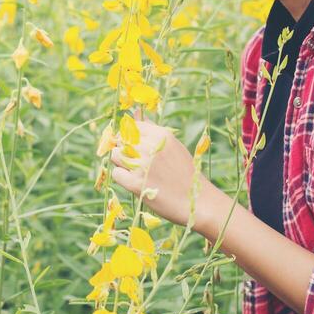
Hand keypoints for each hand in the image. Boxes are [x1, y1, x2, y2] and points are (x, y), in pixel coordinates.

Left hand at [108, 107, 204, 227]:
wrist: (198, 202)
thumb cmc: (185, 172)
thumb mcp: (172, 145)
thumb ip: (151, 128)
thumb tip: (135, 111)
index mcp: (161, 135)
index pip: (131, 126)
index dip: (131, 137)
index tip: (138, 148)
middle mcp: (151, 147)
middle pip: (121, 140)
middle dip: (125, 151)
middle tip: (140, 164)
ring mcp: (143, 165)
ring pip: (115, 155)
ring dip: (122, 163)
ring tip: (138, 172)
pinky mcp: (136, 184)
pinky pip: (116, 173)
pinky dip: (122, 178)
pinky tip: (136, 182)